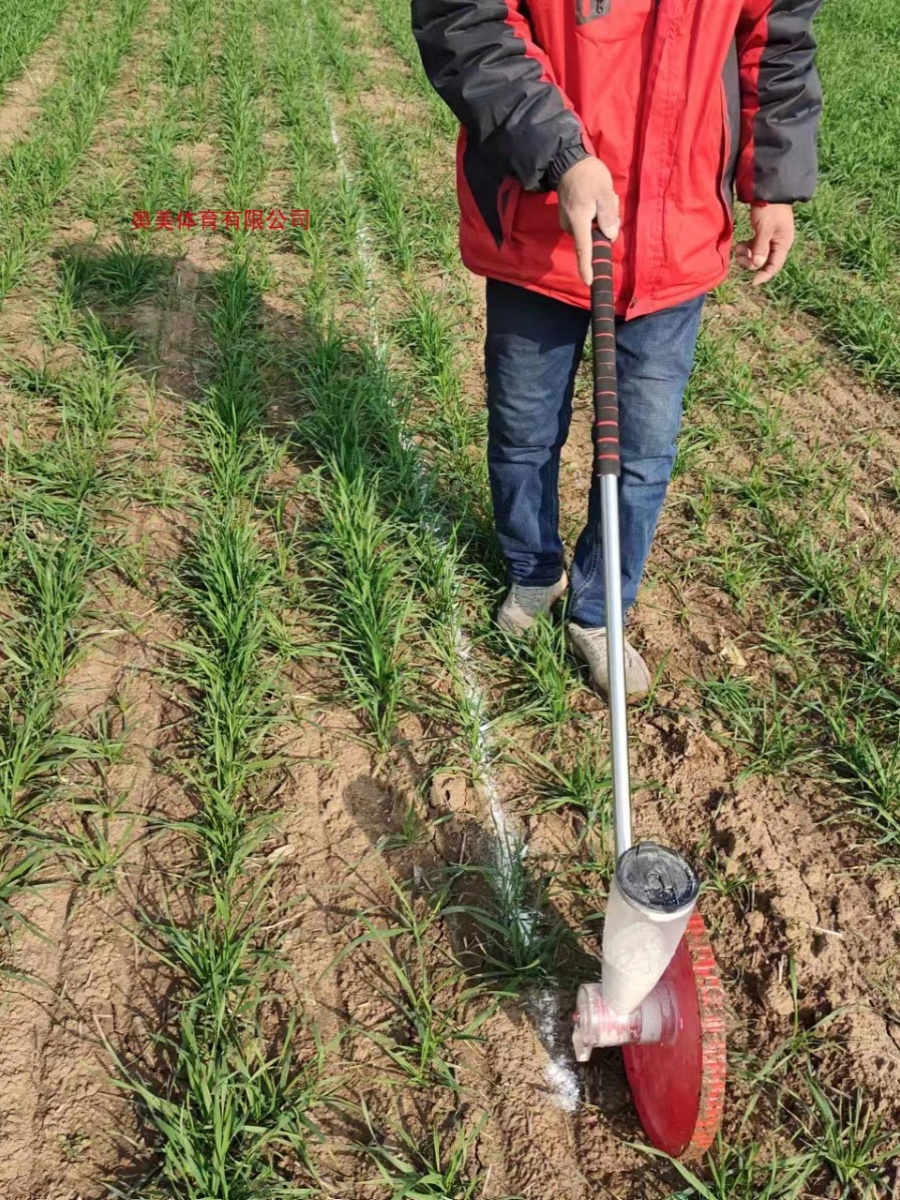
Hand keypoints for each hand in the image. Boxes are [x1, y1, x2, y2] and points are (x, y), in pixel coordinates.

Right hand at [557, 156, 619, 286]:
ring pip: (591, 229)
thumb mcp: (604, 191)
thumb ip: (608, 214)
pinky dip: (595, 214)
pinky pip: (587, 222)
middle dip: (606, 224)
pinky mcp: (569, 217)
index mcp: (579, 221)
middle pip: (593, 237)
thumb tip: (610, 236)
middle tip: (610, 200)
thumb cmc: (588, 175)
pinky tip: (596, 197)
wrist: (567, 162)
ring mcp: (568, 222)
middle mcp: (570, 225)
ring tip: (603, 196)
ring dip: (602, 216)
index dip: (587, 266)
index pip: (584, 248)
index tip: (589, 281)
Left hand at [735, 203, 794, 285]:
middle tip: (739, 257)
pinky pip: (755, 246)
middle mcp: (778, 243)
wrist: (769, 190)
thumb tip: (757, 265)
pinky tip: (740, 244)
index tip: (752, 282)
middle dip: (751, 262)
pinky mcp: (764, 233)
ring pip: (758, 254)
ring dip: (747, 254)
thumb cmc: (769, 209)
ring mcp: (771, 238)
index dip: (764, 275)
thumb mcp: (764, 229)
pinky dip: (747, 247)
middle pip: (764, 261)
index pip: (775, 266)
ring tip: (737, 248)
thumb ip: (760, 248)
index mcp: (783, 243)